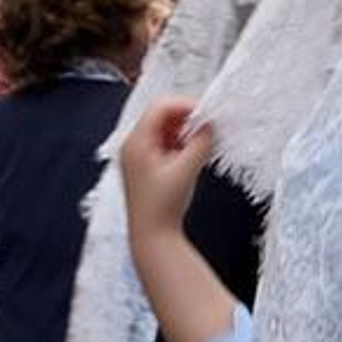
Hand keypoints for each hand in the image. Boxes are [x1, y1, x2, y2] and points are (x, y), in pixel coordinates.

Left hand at [121, 98, 211, 244]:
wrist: (152, 235)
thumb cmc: (162, 208)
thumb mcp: (186, 171)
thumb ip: (200, 143)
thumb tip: (209, 125)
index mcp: (136, 142)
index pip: (160, 107)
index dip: (185, 106)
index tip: (206, 114)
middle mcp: (133, 145)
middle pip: (161, 115)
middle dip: (186, 119)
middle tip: (207, 128)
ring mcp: (137, 154)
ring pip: (163, 129)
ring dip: (183, 132)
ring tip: (200, 145)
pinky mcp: (144, 164)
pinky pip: (162, 143)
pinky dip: (178, 143)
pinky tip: (190, 155)